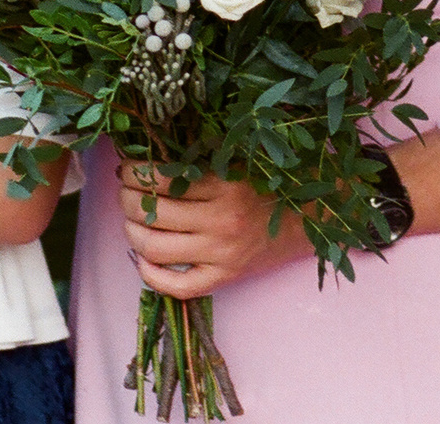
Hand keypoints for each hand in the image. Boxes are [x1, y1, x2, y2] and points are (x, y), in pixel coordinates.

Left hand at [118, 160, 314, 299]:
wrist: (313, 218)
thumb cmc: (272, 182)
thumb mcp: (240, 159)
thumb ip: (201, 156)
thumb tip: (150, 152)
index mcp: (224, 184)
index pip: (160, 178)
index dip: (134, 172)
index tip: (128, 167)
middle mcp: (221, 221)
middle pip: (151, 212)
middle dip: (126, 199)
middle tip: (125, 190)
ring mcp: (222, 254)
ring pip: (155, 247)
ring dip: (131, 231)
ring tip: (132, 219)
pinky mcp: (226, 278)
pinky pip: (178, 286)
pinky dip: (151, 274)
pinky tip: (143, 258)